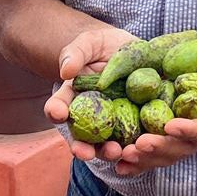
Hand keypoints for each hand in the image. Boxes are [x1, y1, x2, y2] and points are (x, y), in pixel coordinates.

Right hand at [45, 22, 136, 161]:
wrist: (138, 49)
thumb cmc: (106, 46)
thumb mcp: (90, 43)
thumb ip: (76, 53)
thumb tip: (66, 71)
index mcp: (74, 98)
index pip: (59, 108)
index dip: (56, 112)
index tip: (58, 113)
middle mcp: (92, 117)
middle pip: (83, 137)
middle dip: (82, 148)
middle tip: (86, 152)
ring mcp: (115, 123)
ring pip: (109, 144)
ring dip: (109, 152)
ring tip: (116, 152)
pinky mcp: (139, 125)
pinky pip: (137, 139)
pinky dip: (138, 149)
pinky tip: (140, 149)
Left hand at [111, 39, 196, 175]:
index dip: (190, 130)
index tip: (171, 126)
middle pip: (182, 148)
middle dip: (160, 148)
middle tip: (140, 145)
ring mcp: (183, 138)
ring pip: (165, 154)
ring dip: (145, 158)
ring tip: (124, 155)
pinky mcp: (166, 135)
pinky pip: (152, 151)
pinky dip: (136, 161)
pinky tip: (119, 165)